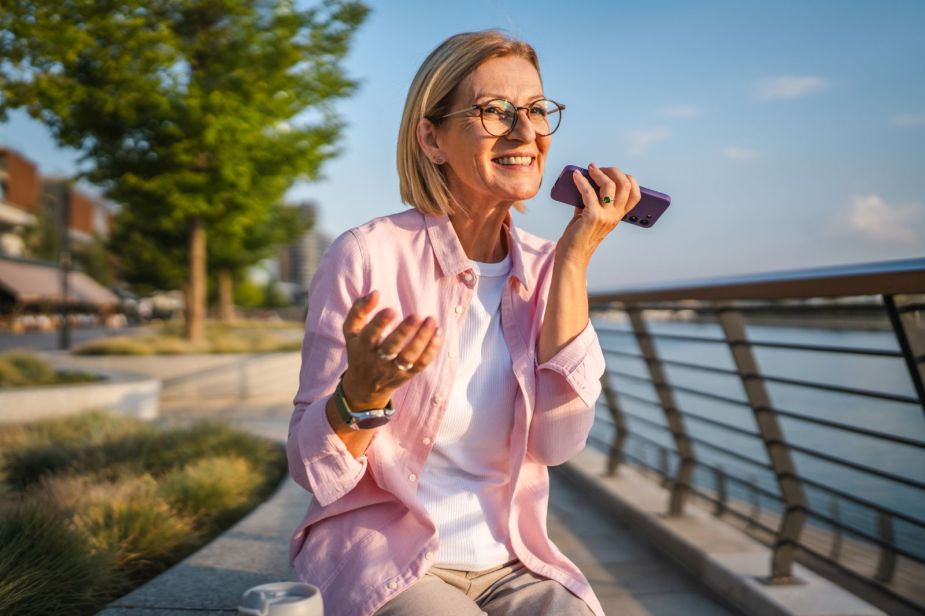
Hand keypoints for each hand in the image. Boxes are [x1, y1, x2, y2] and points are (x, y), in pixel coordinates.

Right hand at [340, 290, 442, 408]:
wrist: (363, 387)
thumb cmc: (359, 350)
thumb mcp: (351, 332)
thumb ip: (358, 310)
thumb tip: (375, 293)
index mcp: (362, 346)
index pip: (370, 335)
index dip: (380, 323)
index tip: (392, 309)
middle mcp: (377, 359)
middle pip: (391, 347)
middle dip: (404, 331)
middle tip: (416, 316)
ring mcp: (392, 369)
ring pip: (409, 356)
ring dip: (422, 339)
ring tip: (431, 321)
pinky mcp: (406, 375)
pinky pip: (421, 364)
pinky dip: (431, 350)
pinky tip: (438, 333)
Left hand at [556, 162, 640, 266]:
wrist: (572, 256)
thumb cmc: (579, 236)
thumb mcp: (591, 216)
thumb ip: (592, 201)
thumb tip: (585, 180)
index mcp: (618, 216)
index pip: (636, 195)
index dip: (629, 179)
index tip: (614, 172)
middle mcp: (615, 216)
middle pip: (625, 185)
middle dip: (613, 171)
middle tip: (599, 168)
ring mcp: (605, 216)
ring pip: (610, 185)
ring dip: (599, 173)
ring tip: (590, 168)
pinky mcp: (592, 217)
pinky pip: (588, 192)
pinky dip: (581, 181)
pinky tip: (575, 175)